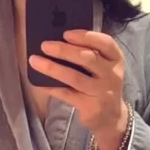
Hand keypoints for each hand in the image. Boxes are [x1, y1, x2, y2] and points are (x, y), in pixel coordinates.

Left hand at [29, 30, 127, 149]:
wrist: (111, 116)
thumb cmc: (101, 84)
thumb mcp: (104, 67)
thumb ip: (89, 53)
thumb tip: (58, 41)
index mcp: (115, 59)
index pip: (105, 43)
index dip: (86, 36)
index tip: (66, 33)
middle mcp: (111, 74)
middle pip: (88, 58)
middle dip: (64, 50)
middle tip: (45, 45)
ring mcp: (101, 91)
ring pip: (75, 77)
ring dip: (53, 68)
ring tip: (35, 60)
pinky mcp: (90, 106)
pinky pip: (67, 94)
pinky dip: (51, 87)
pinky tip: (39, 82)